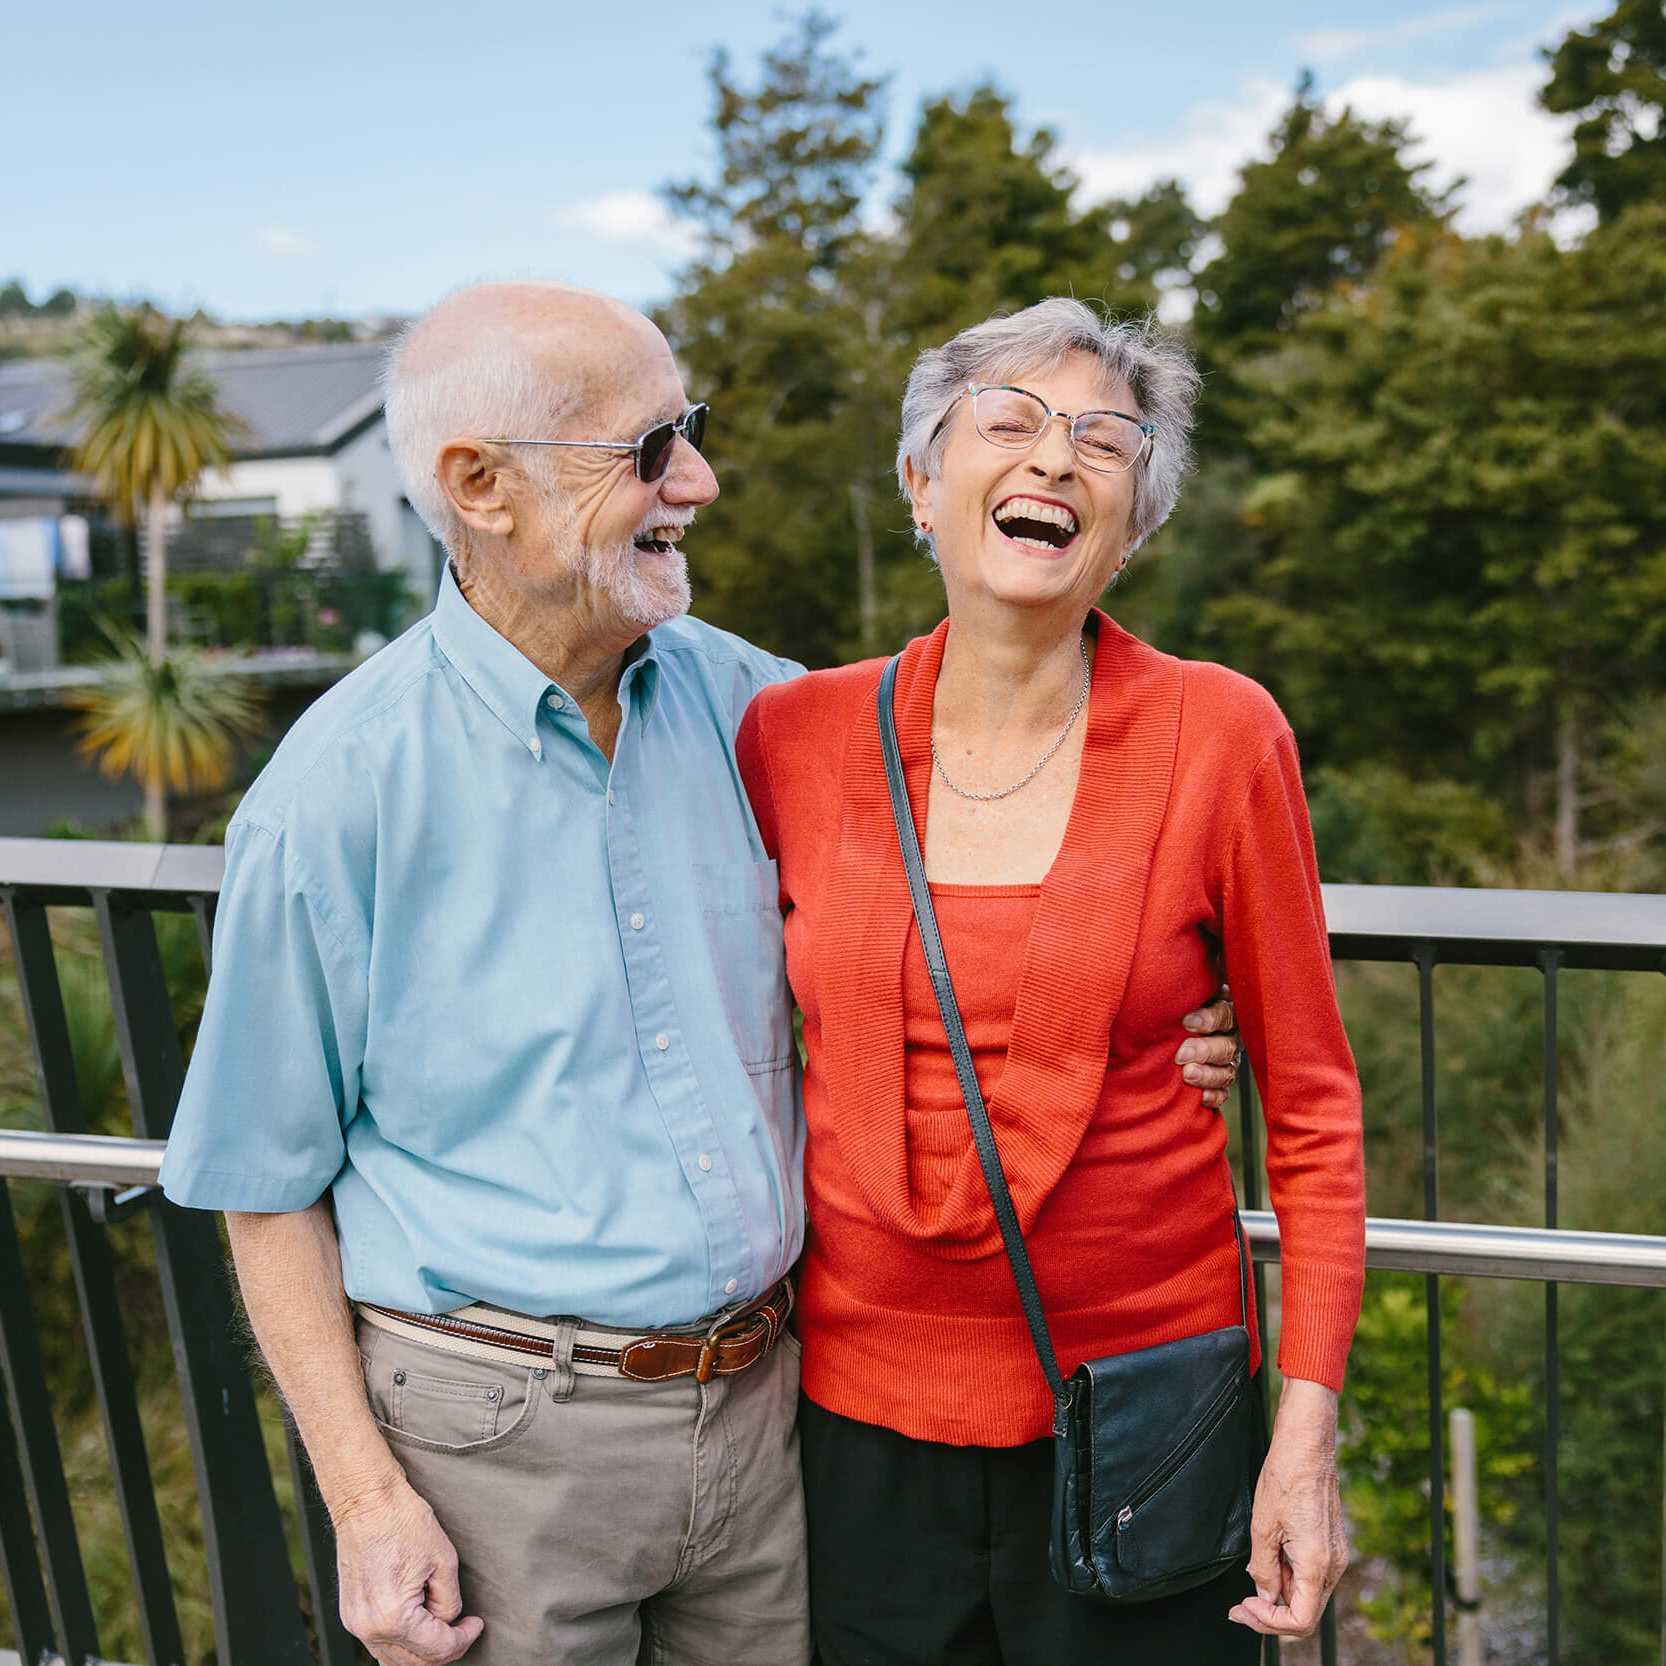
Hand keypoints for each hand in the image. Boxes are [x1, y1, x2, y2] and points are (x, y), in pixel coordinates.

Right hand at [334, 1477, 483, 1664]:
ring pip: (395, 1658)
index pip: (437, 1649)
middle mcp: (369, 1627)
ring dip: (423, 1648)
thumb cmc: (402, 1520)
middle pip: (415, 1661)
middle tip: (464, 1628)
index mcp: (394, 1616)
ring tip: (443, 1623)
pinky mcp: (351, 1614)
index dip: (463, 1640)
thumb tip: (448, 1622)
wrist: (367, 1501)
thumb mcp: (444, 1560)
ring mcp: (356, 1623)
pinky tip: (419, 1622)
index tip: (475, 1625)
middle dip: (445, 1648)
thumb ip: (449, 1601)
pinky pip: (380, 1642)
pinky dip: (402, 1640)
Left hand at [1177, 985, 1241, 1109]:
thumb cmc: (1177, 1002)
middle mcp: (1230, 1035)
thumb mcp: (1186, 990)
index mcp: (1225, 1009)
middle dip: (1204, 1050)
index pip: (1226, 1014)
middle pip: (1227, 1045)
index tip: (1187, 1021)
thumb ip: (1187, 986)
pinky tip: (1201, 1097)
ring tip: (1187, 1075)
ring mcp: (1227, 1059)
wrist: (1169, 1025)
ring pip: (1227, 1070)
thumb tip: (1179, 963)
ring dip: (1208, 1075)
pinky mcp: (1220, 1079)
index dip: (1210, 1019)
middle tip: (1181, 1054)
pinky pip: (1224, 1092)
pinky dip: (1214, 1095)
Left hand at [1228, 1378, 1347, 1637]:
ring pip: (1307, 1594)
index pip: (1300, 1620)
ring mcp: (1335, 1555)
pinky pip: (1310, 1574)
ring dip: (1278, 1593)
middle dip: (1270, 1613)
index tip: (1244, 1606)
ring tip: (1253, 1570)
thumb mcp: (1263, 1525)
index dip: (1268, 1622)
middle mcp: (1334, 1565)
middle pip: (1305, 1611)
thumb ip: (1263, 1568)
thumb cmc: (1285, 1476)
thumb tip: (1264, 1595)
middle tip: (1240, 1605)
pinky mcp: (1331, 1544)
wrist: (1307, 1444)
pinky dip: (1288, 1576)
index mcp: (1318, 1565)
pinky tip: (1269, 1558)